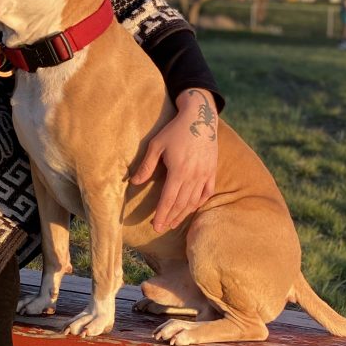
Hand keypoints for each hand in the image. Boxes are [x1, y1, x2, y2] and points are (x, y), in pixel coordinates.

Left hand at [130, 88, 217, 231]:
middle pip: (181, 204)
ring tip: (174, 223)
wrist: (201, 117)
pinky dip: (199, 202)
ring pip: (194, 200)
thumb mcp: (156, 145)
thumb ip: (146, 165)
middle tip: (161, 228)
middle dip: (170, 218)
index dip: (162, 214)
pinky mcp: (212, 170)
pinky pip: (207, 192)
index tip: (156, 226)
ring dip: (183, 214)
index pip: (168, 199)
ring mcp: (205, 174)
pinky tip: (192, 208)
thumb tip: (133, 182)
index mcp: (179, 171)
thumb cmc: (175, 130)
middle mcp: (194, 176)